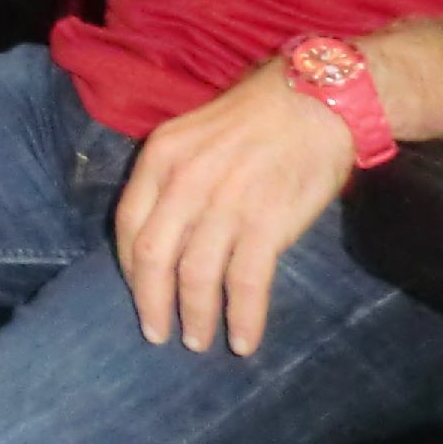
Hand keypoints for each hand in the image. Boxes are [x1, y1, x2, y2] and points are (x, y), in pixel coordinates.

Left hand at [112, 64, 355, 354]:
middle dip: (151, 302)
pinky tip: (242, 341)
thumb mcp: (193, 135)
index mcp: (160, 157)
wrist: (315, 102)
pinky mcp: (266, 223)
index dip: (129, 267)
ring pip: (195, 276)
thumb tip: (163, 232)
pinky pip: (245, 283)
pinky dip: (241, 318)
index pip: (127, 223)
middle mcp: (184, 182)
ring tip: (197, 341)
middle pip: (152, 256)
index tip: (138, 293)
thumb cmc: (254, 118)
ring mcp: (225, 204)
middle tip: (157, 334)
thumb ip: (173, 178)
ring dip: (195, 316)